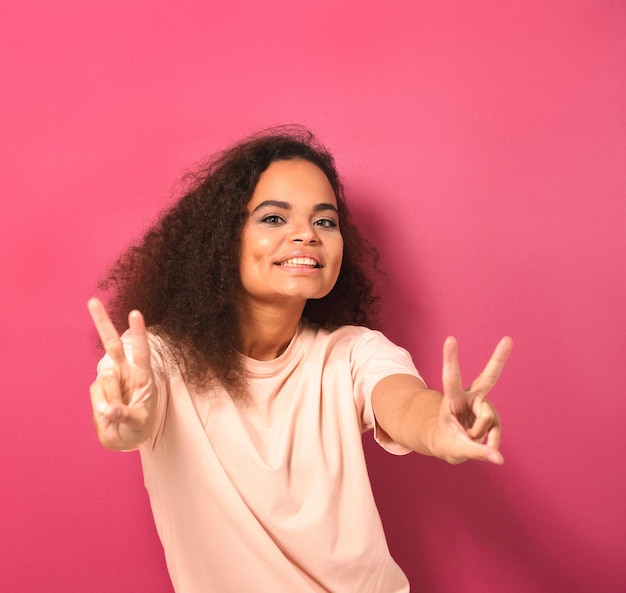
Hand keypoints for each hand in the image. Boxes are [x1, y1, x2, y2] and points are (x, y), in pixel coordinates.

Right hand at [87, 298, 156, 449]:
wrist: (125, 435)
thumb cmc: (140, 425)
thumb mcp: (139, 422)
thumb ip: (126, 415)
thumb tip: (109, 409)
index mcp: (143, 374)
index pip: (141, 350)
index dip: (138, 333)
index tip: (135, 313)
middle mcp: (126, 370)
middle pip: (112, 343)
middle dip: (102, 322)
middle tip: (92, 301)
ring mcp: (110, 377)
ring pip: (105, 380)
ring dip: (110, 399)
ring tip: (118, 413)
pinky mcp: (98, 387)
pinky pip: (96, 392)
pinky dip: (101, 405)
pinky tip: (108, 412)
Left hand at [435, 336, 512, 464]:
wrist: (446, 444)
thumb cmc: (445, 441)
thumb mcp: (455, 449)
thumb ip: (477, 452)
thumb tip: (500, 458)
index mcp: (452, 398)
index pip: (451, 376)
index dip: (450, 358)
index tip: (450, 338)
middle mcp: (469, 397)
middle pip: (488, 377)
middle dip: (499, 358)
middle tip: (509, 339)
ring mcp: (482, 405)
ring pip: (489, 420)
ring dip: (479, 435)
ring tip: (468, 439)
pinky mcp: (491, 415)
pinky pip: (495, 431)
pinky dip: (490, 442)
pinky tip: (483, 444)